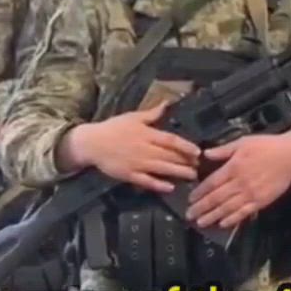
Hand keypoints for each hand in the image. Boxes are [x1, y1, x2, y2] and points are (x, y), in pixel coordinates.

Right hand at [64, 102, 200, 192]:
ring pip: (162, 169)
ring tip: (192, 176)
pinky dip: (159, 184)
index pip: (170, 140)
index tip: (198, 151)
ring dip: (178, 173)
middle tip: (199, 166)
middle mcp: (144, 149)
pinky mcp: (129, 175)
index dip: (186, 146)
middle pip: (169, 156)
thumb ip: (152, 113)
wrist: (91, 143)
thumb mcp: (133, 117)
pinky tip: (170, 187)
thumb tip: (167, 104)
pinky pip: (147, 181)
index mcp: (146, 134)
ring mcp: (137, 163)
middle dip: (186, 162)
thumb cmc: (113, 128)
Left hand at [187, 129, 290, 228]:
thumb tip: (205, 155)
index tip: (190, 199)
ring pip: (227, 208)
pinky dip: (232, 219)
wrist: (290, 156)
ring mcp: (250, 194)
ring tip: (201, 223)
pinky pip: (243, 213)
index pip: (212, 183)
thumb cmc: (266, 146)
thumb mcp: (242, 142)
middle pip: (216, 198)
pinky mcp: (261, 202)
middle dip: (201, 208)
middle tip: (189, 215)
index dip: (200, 192)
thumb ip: (223, 150)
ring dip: (213, 216)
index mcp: (233, 167)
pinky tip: (222, 224)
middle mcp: (239, 183)